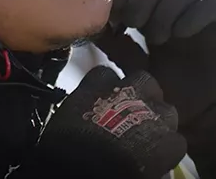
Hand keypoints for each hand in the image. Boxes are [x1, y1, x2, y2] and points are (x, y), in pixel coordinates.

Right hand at [10, 66, 186, 178]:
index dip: (108, 88)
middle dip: (141, 94)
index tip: (106, 100)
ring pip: (165, 108)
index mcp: (98, 84)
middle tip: (132, 113)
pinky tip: (157, 158)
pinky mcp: (169, 140)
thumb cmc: (67, 145)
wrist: (85, 167)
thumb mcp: (68, 114)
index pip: (106, 74)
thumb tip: (91, 113)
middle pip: (143, 81)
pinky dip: (168, 148)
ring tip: (147, 136)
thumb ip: (84, 104)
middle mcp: (128, 91)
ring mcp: (151, 113)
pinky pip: (175, 140)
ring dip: (157, 119)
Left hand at [94, 0, 215, 177]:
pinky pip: (212, 2)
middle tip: (133, 23)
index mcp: (154, 25)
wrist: (204, 123)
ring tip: (157, 38)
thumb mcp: (138, 72)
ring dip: (166, 8)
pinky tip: (181, 33)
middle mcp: (177, 18)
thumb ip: (118, 50)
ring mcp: (199, 20)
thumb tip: (92, 30)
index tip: (111, 20)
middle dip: (141, 0)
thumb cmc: (171, 100)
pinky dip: (195, 12)